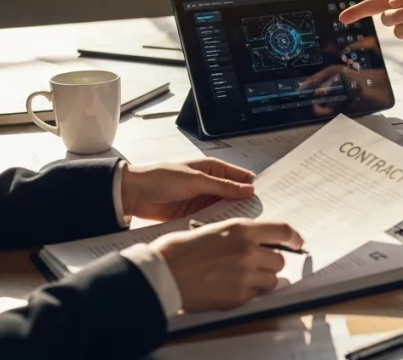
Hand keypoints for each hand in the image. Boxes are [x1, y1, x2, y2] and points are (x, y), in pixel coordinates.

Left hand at [120, 159, 255, 221]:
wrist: (134, 194)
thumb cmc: (161, 177)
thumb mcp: (196, 180)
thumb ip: (223, 186)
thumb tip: (249, 190)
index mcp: (215, 169)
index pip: (242, 178)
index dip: (255, 188)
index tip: (268, 200)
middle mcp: (213, 185)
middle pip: (237, 197)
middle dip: (246, 206)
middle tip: (260, 218)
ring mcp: (204, 202)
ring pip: (226, 210)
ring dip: (232, 217)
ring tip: (246, 228)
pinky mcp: (195, 216)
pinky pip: (212, 221)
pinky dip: (219, 226)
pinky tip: (227, 233)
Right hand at [151, 220, 303, 311]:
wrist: (162, 273)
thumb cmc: (180, 250)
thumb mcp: (213, 230)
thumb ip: (239, 236)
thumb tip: (258, 243)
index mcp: (242, 229)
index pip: (283, 231)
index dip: (295, 238)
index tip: (299, 243)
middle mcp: (248, 250)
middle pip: (279, 259)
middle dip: (270, 263)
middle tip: (256, 265)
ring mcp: (245, 275)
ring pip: (272, 280)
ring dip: (262, 280)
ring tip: (241, 278)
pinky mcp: (238, 296)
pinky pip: (256, 296)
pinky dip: (249, 294)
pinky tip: (231, 289)